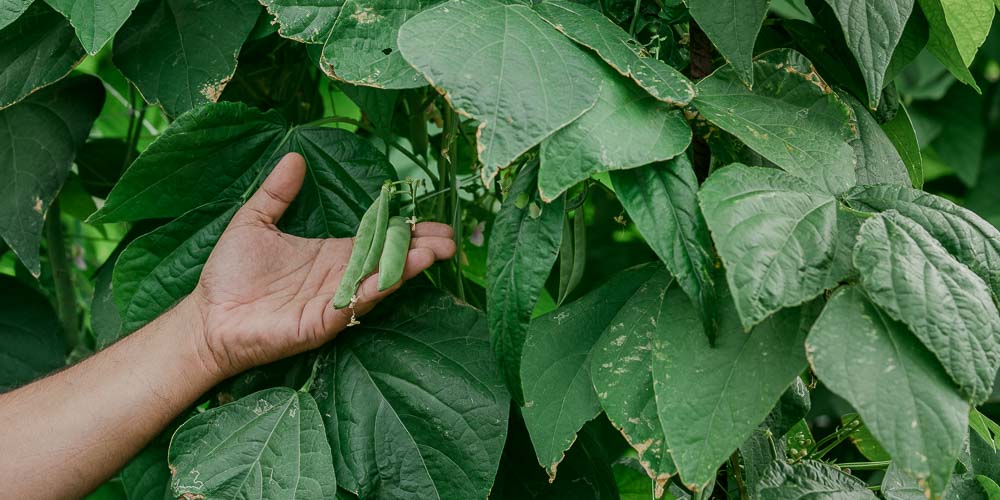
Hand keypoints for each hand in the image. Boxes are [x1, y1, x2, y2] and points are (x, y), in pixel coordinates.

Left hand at [186, 153, 455, 377]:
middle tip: (450, 238)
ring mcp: (334, 301)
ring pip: (379, 281)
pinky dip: (375, 288)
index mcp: (331, 254)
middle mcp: (340, 277)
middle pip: (388, 260)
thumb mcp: (254, 222)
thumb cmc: (229, 275)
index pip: (377, 238)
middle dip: (420, 249)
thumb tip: (295, 156)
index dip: (404, 229)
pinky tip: (395, 274)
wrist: (207, 317)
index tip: (434, 218)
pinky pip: (354, 304)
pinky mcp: (322, 323)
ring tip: (434, 251)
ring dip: (407, 267)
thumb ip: (276, 192)